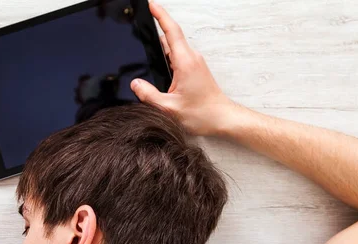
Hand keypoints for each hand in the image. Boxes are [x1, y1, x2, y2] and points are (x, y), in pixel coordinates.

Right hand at [130, 2, 240, 136]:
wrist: (222, 119)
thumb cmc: (202, 114)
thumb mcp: (168, 108)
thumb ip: (148, 95)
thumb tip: (135, 84)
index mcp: (185, 62)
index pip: (171, 31)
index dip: (160, 15)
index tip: (151, 5)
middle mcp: (192, 59)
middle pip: (170, 38)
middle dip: (155, 35)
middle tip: (140, 34)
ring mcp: (195, 63)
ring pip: (174, 49)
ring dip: (161, 50)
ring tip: (148, 56)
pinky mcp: (195, 70)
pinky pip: (178, 58)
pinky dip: (167, 59)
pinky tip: (160, 70)